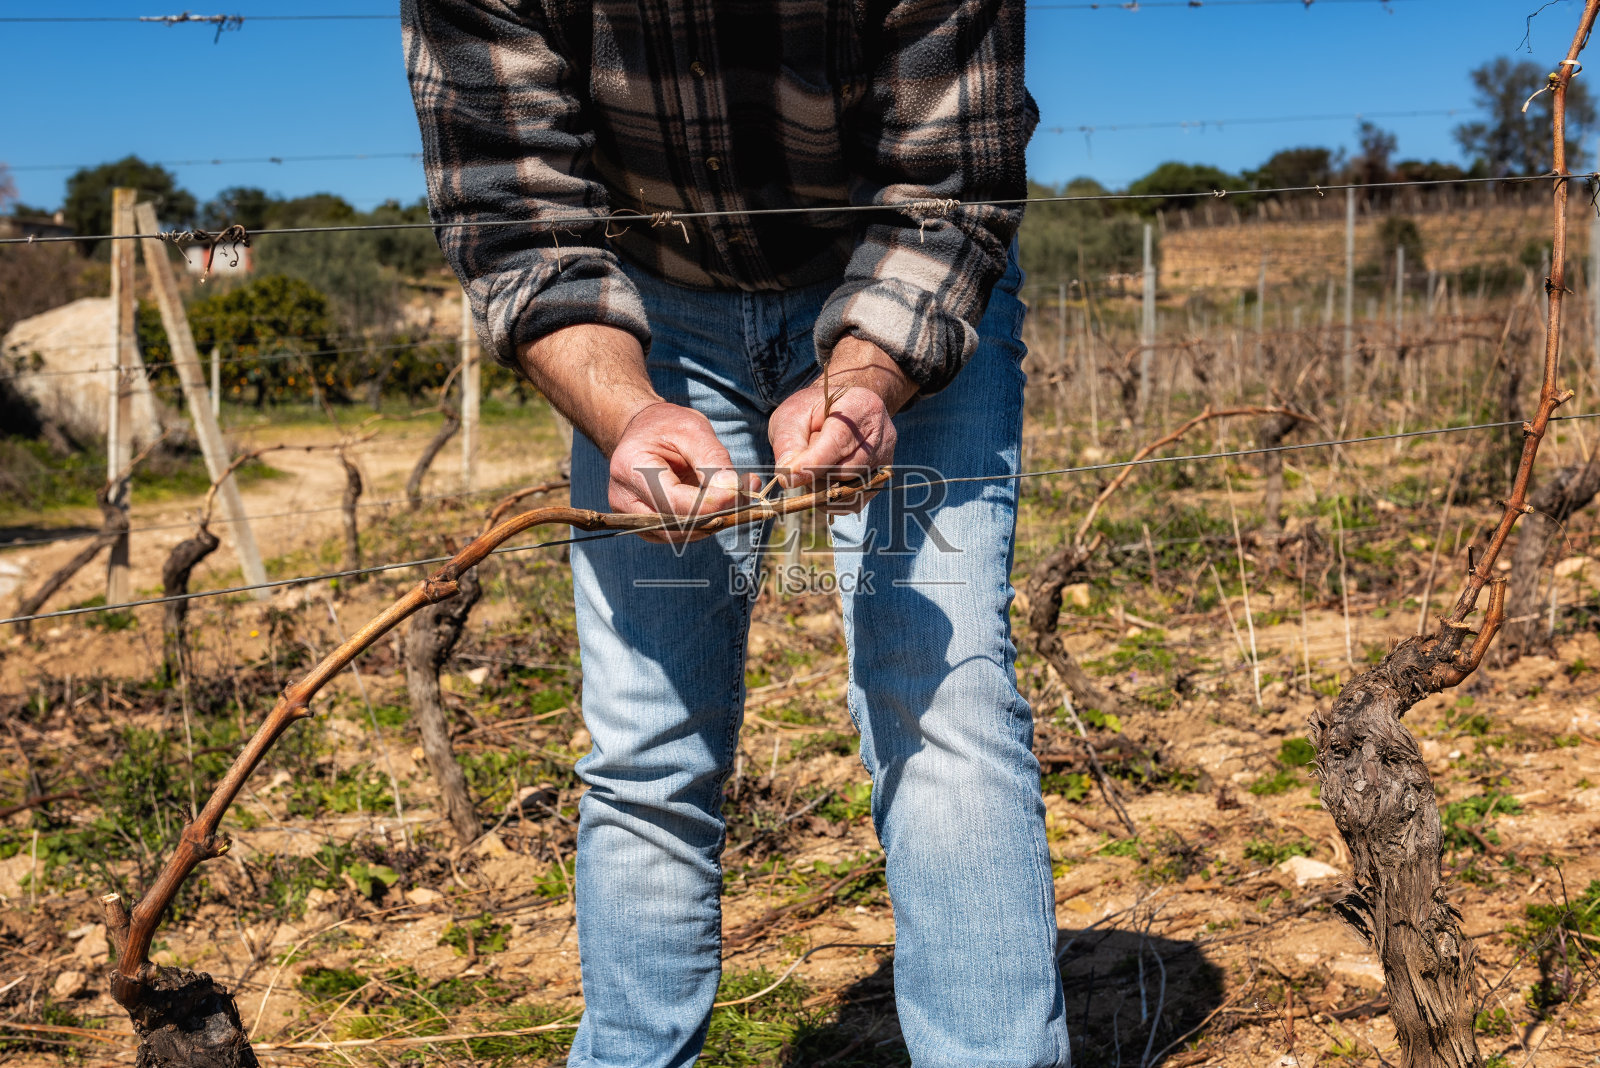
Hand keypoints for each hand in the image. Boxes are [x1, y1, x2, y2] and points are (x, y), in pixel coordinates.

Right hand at [609, 400, 741, 541]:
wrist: (645, 432)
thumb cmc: (667, 426)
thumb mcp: (693, 430)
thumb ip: (713, 459)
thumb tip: (734, 490)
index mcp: (631, 468)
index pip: (673, 501)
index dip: (710, 503)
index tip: (740, 492)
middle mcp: (624, 499)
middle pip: (676, 525)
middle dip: (716, 515)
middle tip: (747, 496)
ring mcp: (632, 517)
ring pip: (681, 535)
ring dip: (714, 521)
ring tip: (739, 495)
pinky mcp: (647, 527)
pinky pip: (681, 534)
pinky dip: (706, 523)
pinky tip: (722, 504)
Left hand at [767, 337, 914, 510]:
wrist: (840, 411)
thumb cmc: (813, 412)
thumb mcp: (793, 416)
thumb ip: (788, 444)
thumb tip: (788, 478)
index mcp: (860, 407)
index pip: (838, 441)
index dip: (812, 463)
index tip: (788, 478)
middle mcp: (881, 434)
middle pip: (845, 470)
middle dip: (815, 474)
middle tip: (798, 462)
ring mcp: (885, 459)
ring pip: (848, 489)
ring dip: (823, 485)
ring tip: (814, 465)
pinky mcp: (880, 480)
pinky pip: (853, 502)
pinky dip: (833, 496)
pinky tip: (825, 477)